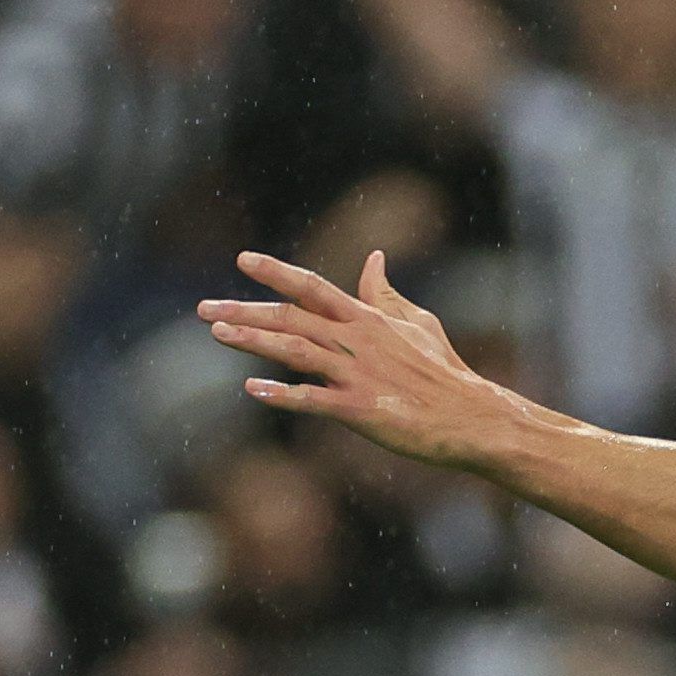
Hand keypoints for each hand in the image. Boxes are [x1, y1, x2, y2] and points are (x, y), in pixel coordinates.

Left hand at [200, 251, 518, 475]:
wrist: (472, 418)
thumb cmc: (446, 373)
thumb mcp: (418, 323)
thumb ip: (385, 293)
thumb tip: (372, 257)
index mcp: (368, 319)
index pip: (314, 287)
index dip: (277, 273)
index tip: (243, 260)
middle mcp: (357, 340)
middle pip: (291, 317)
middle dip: (245, 311)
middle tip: (204, 309)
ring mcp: (358, 374)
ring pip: (296, 350)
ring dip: (254, 341)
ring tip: (219, 334)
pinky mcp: (362, 409)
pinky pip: (314, 399)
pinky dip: (283, 394)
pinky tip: (253, 389)